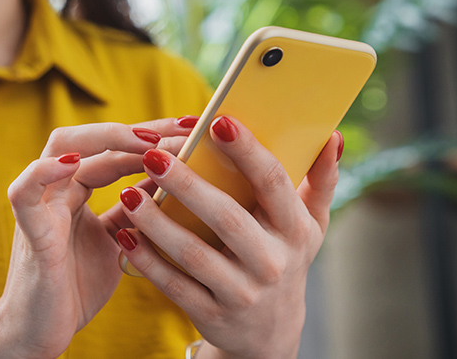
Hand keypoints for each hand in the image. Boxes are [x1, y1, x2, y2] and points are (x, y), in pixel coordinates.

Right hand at [0, 117, 196, 357]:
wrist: (41, 334)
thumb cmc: (76, 289)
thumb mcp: (118, 242)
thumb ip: (135, 210)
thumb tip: (173, 180)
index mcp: (77, 191)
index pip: (115, 149)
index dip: (153, 136)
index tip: (194, 129)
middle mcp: (57, 190)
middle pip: (92, 138)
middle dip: (139, 129)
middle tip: (183, 128)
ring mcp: (41, 206)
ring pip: (60, 148)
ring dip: (105, 139)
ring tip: (147, 140)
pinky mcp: (29, 232)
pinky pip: (25, 192)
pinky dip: (44, 172)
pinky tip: (73, 162)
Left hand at [116, 115, 341, 358]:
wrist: (270, 333)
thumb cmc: (285, 258)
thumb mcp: (310, 226)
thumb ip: (321, 181)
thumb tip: (331, 136)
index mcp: (294, 229)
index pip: (272, 183)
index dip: (248, 151)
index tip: (219, 122)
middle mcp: (271, 261)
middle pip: (227, 217)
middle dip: (188, 184)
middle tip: (153, 154)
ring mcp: (241, 292)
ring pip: (194, 254)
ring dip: (158, 223)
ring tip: (128, 193)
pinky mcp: (212, 313)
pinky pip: (175, 285)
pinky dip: (148, 261)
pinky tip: (125, 236)